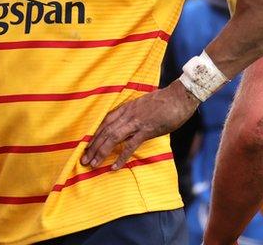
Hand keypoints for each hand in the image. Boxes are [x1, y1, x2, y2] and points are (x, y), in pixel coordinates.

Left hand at [81, 80, 199, 169]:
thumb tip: (132, 123)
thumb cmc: (165, 101)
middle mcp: (127, 115)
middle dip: (92, 146)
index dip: (94, 135)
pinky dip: (121, 157)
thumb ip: (135, 114)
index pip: (105, 122)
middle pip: (104, 131)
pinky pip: (130, 145)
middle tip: (83, 160)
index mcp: (126, 108)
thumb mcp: (145, 105)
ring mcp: (136, 122)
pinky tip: (114, 167)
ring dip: (101, 152)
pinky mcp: (146, 130)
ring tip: (92, 164)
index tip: (86, 146)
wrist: (179, 96)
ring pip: (112, 138)